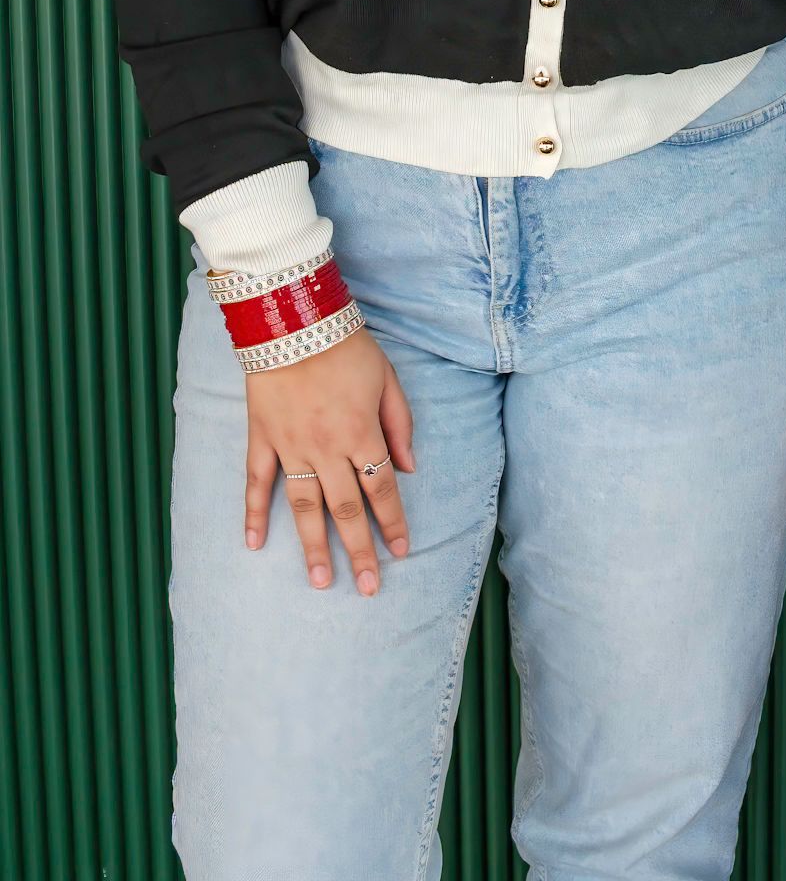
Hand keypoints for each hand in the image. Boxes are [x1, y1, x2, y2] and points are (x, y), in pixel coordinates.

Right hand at [244, 325, 415, 594]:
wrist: (293, 320)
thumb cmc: (346, 346)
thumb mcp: (387, 378)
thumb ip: (400, 424)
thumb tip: (411, 468)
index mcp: (361, 433)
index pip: (381, 489)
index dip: (393, 523)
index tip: (400, 552)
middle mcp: (326, 448)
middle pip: (346, 509)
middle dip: (359, 551)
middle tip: (368, 588)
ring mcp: (290, 446)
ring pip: (303, 507)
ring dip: (313, 547)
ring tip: (320, 583)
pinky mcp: (262, 438)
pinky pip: (257, 483)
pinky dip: (252, 514)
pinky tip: (253, 543)